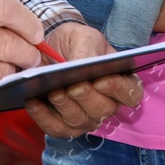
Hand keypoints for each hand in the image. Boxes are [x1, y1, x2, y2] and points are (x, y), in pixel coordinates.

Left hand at [24, 23, 143, 138]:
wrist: (52, 48)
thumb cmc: (76, 42)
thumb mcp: (84, 36)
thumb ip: (88, 49)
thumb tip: (82, 65)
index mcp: (120, 81)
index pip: (131, 94)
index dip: (118, 90)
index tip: (101, 80)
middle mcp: (106, 104)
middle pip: (103, 109)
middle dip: (87, 98)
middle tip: (73, 86)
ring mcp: (85, 118)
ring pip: (79, 120)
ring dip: (65, 106)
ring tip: (53, 91)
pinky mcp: (63, 126)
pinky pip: (54, 128)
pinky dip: (43, 116)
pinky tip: (33, 101)